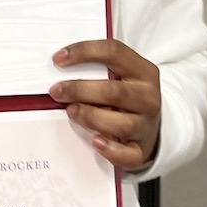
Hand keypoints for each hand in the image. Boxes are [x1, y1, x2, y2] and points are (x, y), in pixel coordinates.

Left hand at [49, 40, 160, 170]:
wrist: (150, 127)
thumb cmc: (127, 98)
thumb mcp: (122, 76)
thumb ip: (99, 70)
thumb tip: (60, 67)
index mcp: (144, 72)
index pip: (114, 52)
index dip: (84, 52)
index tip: (58, 58)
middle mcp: (148, 97)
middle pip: (114, 91)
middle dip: (80, 90)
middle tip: (57, 91)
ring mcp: (146, 125)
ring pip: (121, 123)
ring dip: (91, 117)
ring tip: (71, 112)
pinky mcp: (140, 150)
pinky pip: (128, 154)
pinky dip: (111, 150)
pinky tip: (95, 142)